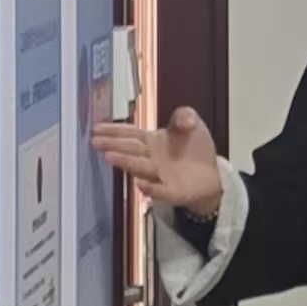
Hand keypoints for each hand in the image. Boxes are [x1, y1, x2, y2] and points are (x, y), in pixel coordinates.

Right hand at [91, 106, 223, 214]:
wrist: (210, 176)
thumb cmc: (194, 150)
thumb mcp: (191, 124)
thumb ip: (184, 115)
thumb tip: (184, 119)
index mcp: (152, 141)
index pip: (130, 134)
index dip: (114, 130)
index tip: (96, 128)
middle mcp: (150, 159)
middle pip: (130, 149)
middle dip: (113, 145)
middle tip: (96, 141)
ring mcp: (158, 176)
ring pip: (139, 167)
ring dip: (125, 162)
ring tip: (110, 156)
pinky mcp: (171, 191)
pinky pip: (158, 190)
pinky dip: (150, 188)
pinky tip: (140, 184)